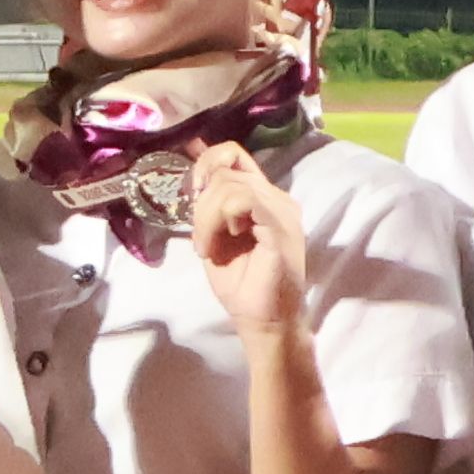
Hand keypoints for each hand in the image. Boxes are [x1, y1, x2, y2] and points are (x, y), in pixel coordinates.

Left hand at [189, 140, 312, 346]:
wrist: (262, 319)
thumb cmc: (240, 282)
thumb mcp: (215, 234)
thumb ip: (208, 203)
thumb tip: (192, 163)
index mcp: (263, 197)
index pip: (233, 154)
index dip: (205, 163)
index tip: (192, 192)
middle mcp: (276, 198)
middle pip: (225, 170)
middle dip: (200, 204)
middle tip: (201, 240)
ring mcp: (282, 211)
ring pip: (229, 185)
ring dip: (205, 218)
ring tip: (207, 248)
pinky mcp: (280, 226)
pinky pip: (242, 201)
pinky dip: (217, 221)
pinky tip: (215, 246)